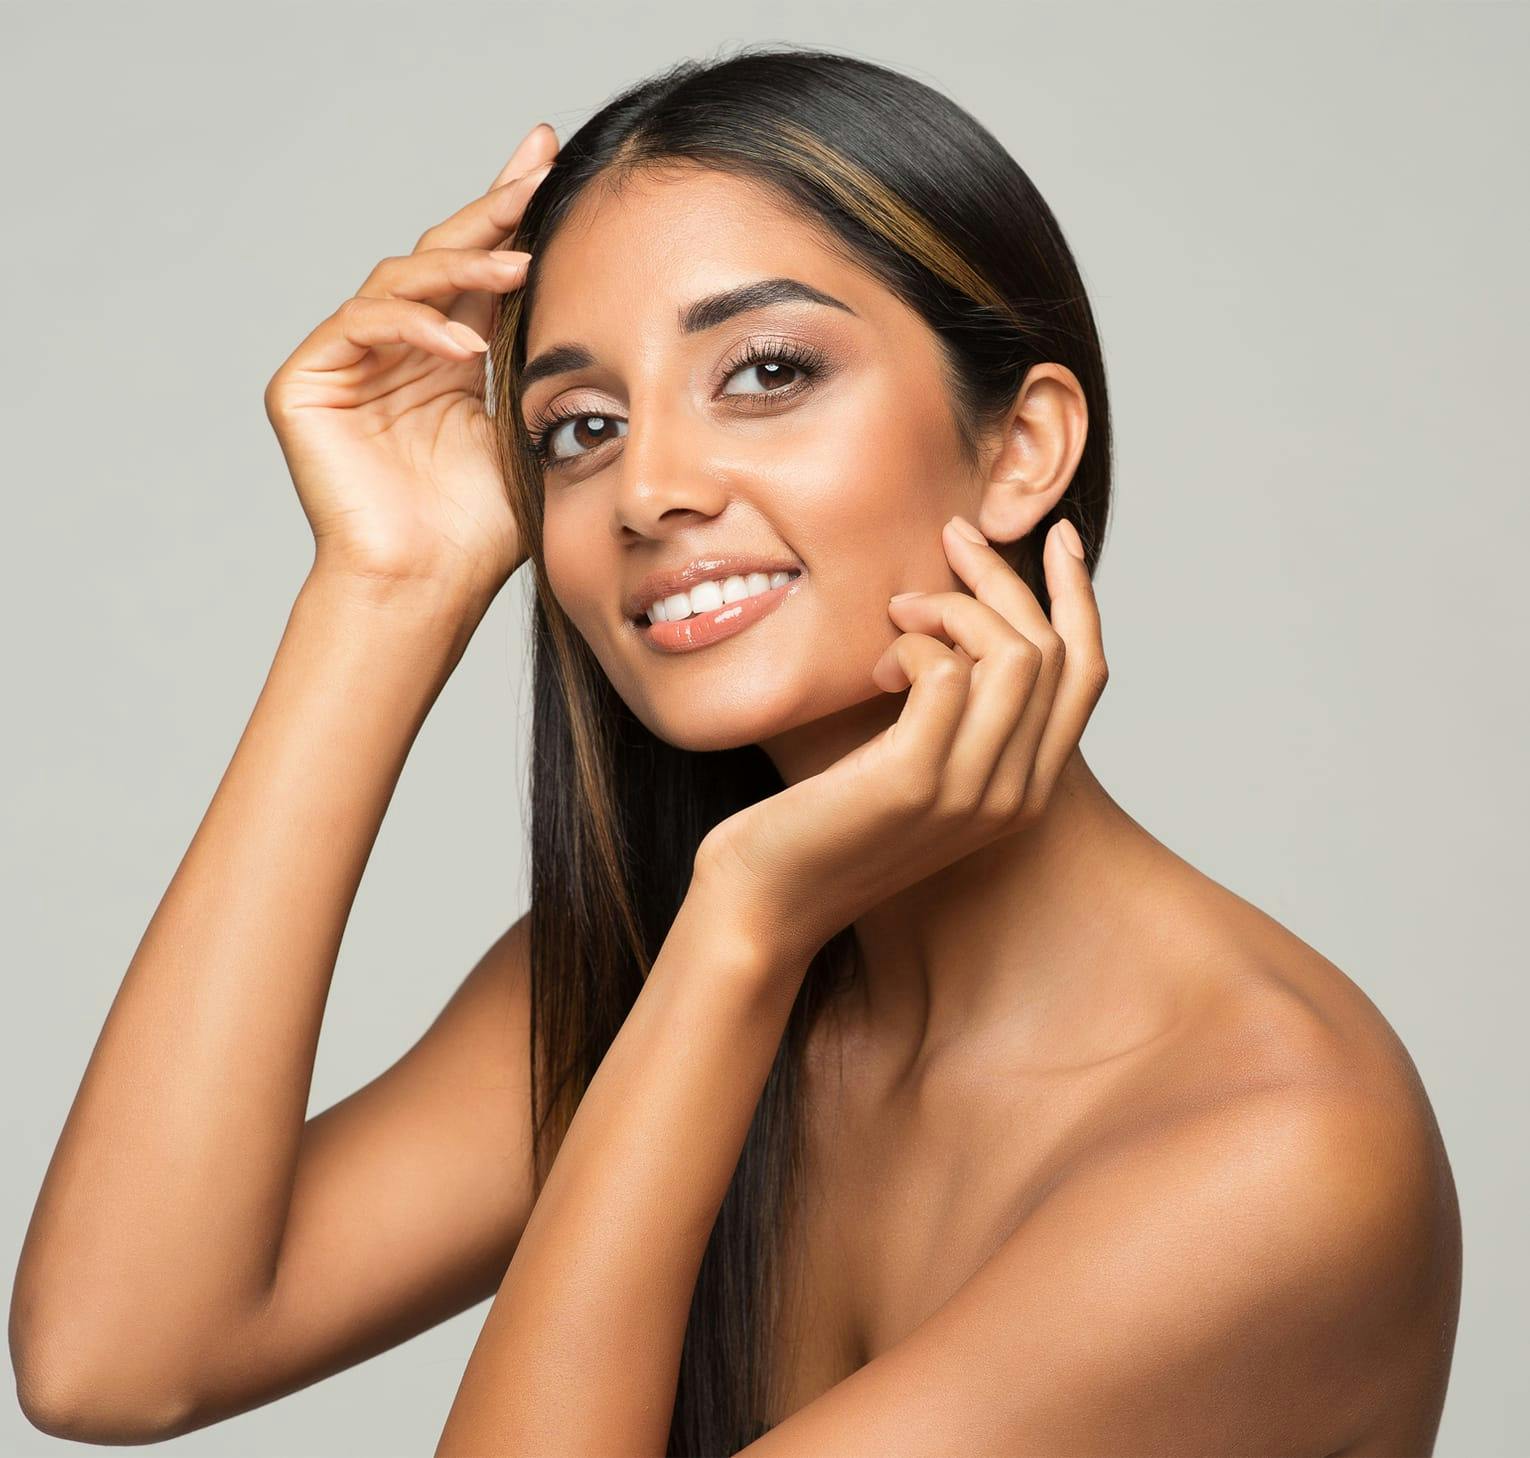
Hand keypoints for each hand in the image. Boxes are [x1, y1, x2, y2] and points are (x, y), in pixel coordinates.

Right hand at [263, 122, 557, 603]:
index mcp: (446, 358)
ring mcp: (347, 363)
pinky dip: (415, 328)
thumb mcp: (526, 430)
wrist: (428, 586)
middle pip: (440, 255)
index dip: (509, 215)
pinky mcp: (306, 383)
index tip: (550, 161)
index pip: (479, 271)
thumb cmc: (481, 531)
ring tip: (520, 266)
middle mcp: (395, 351)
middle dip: (491, 207)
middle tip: (537, 161)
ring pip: (400, 280)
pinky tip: (465, 346)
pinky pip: (361, 325)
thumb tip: (595, 302)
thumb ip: (537, 365)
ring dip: (462, 266)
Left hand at [695, 515, 1107, 961]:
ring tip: (895, 613)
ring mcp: (971, 792)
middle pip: (1050, 650)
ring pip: (1012, 653)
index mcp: (1025, 790)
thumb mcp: (908, 763)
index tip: (1056, 535)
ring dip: (951, 607)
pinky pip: (945, 671)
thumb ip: (950, 712)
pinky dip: (911, 644)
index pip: (1086, 675)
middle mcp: (1015, 796)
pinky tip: (875, 669)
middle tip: (948, 538)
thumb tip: (957, 618)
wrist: (766, 903)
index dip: (1079, 596)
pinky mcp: (915, 781)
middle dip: (1001, 577)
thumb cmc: (824, 823)